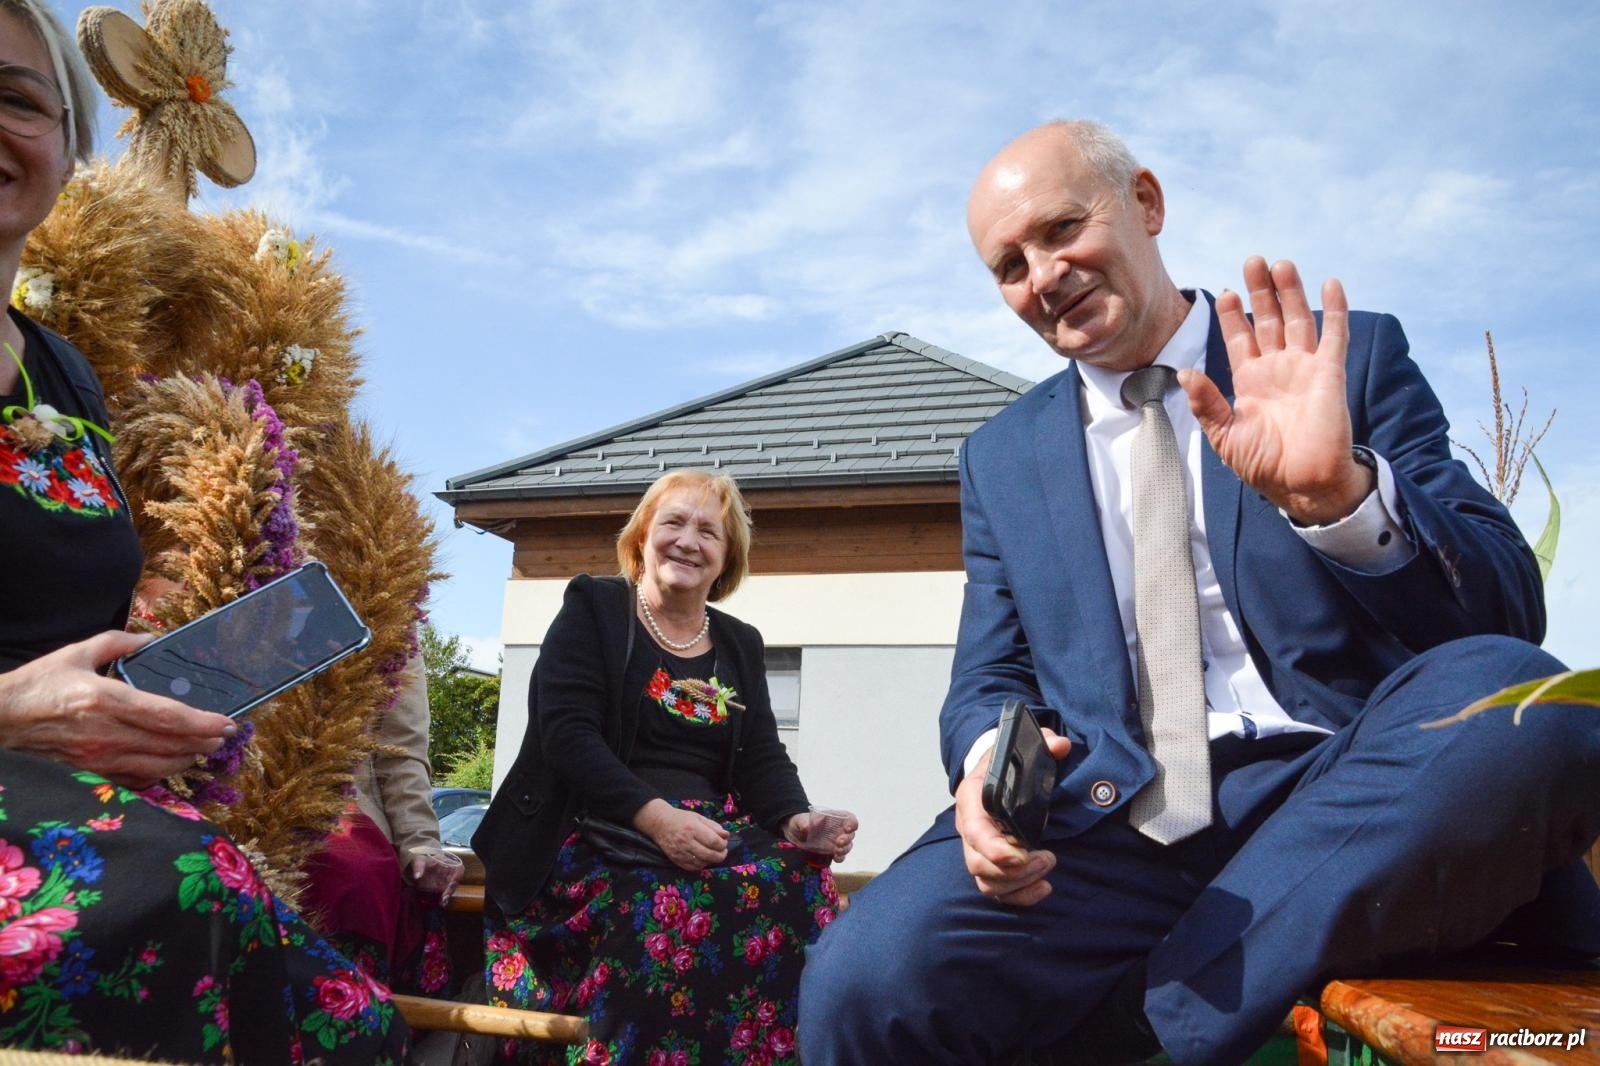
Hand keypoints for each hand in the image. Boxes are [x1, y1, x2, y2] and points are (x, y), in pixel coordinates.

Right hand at [0, 631, 236, 787]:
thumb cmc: (36, 686)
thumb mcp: (75, 654)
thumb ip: (117, 642)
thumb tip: (150, 639)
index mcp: (106, 699)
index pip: (168, 716)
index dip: (203, 722)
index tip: (227, 722)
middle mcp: (106, 733)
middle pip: (171, 745)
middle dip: (204, 742)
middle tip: (223, 736)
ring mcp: (98, 758)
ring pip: (158, 767)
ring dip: (187, 759)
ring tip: (203, 748)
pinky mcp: (89, 774)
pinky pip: (135, 780)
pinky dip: (159, 774)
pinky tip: (169, 764)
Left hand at [408, 851, 464, 905]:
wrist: (417, 865)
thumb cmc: (421, 859)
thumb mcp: (419, 860)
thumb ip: (418, 867)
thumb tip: (417, 876)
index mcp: (448, 863)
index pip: (459, 870)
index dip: (457, 877)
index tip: (451, 884)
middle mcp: (449, 873)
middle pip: (455, 882)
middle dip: (451, 890)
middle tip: (444, 897)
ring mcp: (445, 881)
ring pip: (451, 890)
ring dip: (447, 896)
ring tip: (442, 902)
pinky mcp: (441, 888)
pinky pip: (445, 894)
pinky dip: (443, 899)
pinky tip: (441, 903)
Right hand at [635, 799, 728, 871]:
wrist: (660, 824)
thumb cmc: (681, 819)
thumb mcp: (698, 817)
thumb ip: (713, 826)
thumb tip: (726, 835)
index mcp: (693, 828)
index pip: (714, 841)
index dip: (723, 844)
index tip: (724, 842)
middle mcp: (686, 842)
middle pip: (710, 854)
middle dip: (721, 855)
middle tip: (723, 851)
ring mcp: (680, 852)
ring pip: (702, 863)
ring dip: (711, 860)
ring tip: (714, 854)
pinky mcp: (676, 860)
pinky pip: (693, 868)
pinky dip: (701, 865)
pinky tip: (704, 859)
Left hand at [780, 809, 859, 861]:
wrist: (793, 834)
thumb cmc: (799, 822)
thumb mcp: (800, 820)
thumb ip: (804, 822)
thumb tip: (807, 826)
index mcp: (834, 818)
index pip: (849, 818)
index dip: (852, 823)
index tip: (847, 828)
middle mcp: (837, 830)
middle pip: (850, 834)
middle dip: (847, 839)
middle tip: (838, 842)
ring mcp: (835, 842)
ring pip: (848, 846)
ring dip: (845, 849)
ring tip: (836, 852)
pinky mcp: (831, 852)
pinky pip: (840, 856)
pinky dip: (840, 858)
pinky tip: (835, 858)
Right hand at [955, 728, 1071, 905]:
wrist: (992, 772)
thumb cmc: (1005, 764)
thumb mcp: (1022, 746)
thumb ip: (1043, 743)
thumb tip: (1060, 746)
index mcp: (973, 797)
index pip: (974, 830)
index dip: (994, 848)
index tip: (1022, 854)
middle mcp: (969, 827)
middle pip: (978, 863)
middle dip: (1015, 870)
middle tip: (1047, 858)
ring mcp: (977, 849)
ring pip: (986, 881)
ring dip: (1020, 883)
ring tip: (1048, 867)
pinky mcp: (990, 865)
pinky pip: (997, 892)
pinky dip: (1020, 897)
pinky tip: (1043, 888)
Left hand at [1181, 257, 1370, 525]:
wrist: (1301, 484)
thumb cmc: (1263, 465)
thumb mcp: (1224, 434)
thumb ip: (1206, 403)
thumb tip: (1183, 373)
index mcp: (1250, 382)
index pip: (1240, 339)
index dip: (1233, 316)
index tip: (1224, 293)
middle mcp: (1277, 369)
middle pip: (1268, 320)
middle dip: (1260, 292)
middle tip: (1252, 261)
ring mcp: (1305, 368)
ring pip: (1297, 320)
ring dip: (1290, 292)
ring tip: (1280, 264)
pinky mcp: (1330, 374)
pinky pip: (1334, 336)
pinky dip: (1334, 310)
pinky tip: (1331, 284)